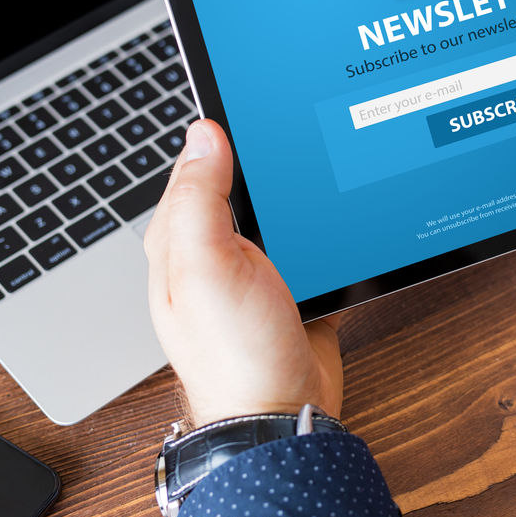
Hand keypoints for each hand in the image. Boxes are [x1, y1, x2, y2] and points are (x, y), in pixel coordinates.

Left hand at [144, 119, 342, 426]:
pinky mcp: (291, 285)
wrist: (281, 414)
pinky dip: (321, 226)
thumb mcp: (206, 267)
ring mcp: (253, 270)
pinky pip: (307, 241)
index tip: (252, 102)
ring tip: (316, 160)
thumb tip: (204, 134)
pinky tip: (336, 215)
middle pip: (238, 184)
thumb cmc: (233, 355)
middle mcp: (212, 252)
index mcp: (179, 241)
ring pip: (276, 211)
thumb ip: (200, 199)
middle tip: (294, 127)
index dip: (220, 134)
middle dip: (263, 158)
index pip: (194, 166)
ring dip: (296, 192)